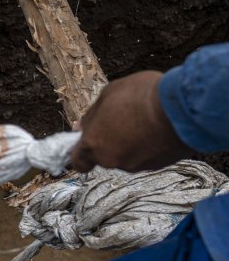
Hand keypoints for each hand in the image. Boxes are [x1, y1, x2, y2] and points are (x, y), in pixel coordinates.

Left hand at [71, 70, 194, 172]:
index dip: (82, 151)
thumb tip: (82, 126)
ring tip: (145, 121)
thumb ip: (92, 115)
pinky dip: (150, 146)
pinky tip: (158, 129)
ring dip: (132, 143)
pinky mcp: (158, 166)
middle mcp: (111, 160)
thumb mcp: (108, 95)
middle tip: (124, 121)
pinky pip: (148, 156)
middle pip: (105, 155)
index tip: (89, 140)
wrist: (181, 109)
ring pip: (128, 156)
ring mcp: (136, 165)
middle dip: (111, 142)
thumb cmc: (141, 96)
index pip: (79, 161)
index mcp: (93, 144)